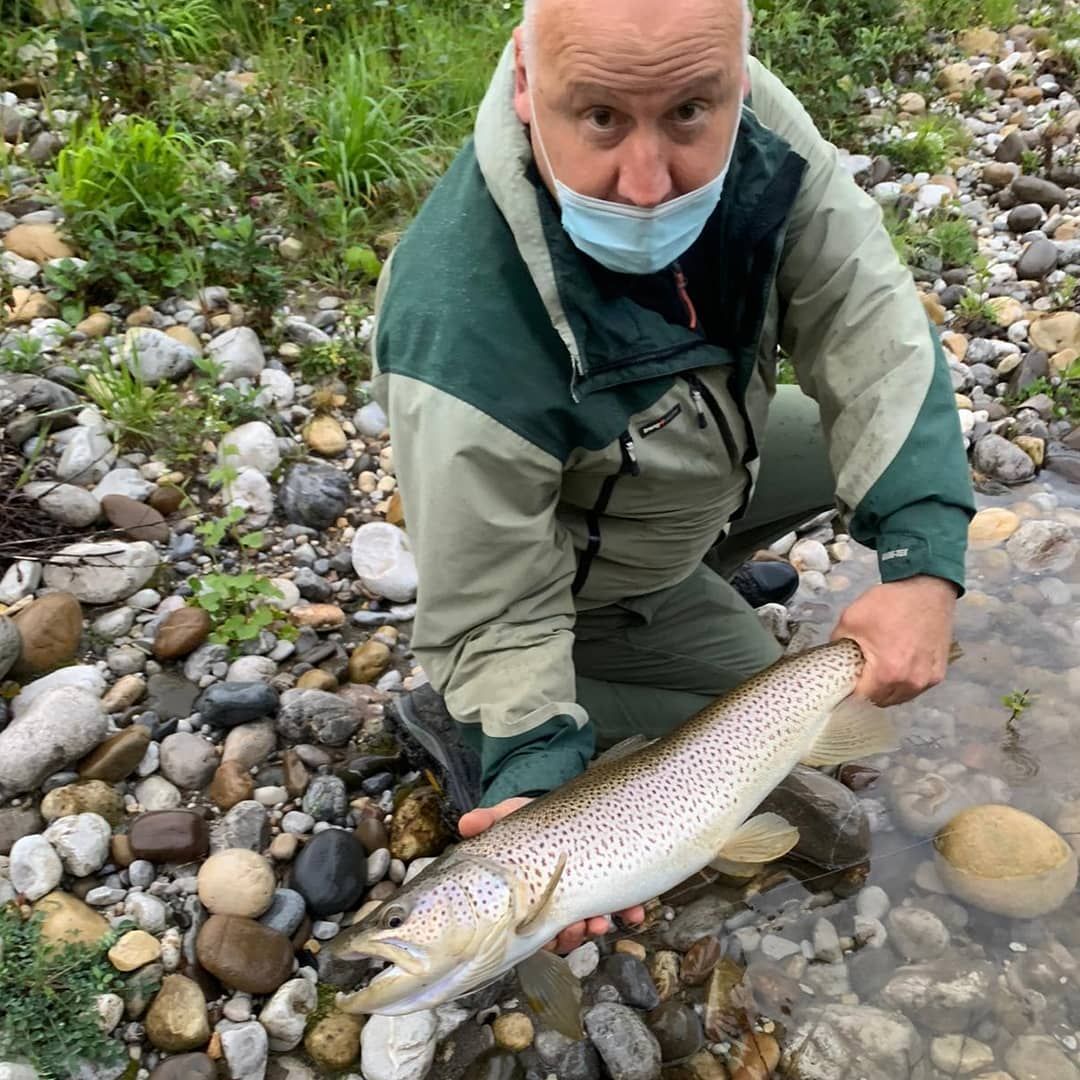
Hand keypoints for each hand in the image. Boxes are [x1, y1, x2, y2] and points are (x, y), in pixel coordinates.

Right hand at [459, 796, 645, 954]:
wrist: (578, 805)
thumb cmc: (539, 818)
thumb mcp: (514, 817)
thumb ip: (492, 821)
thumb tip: (466, 823)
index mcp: (532, 891)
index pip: (530, 925)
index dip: (537, 936)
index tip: (545, 934)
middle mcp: (559, 898)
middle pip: (562, 931)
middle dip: (570, 936)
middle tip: (577, 929)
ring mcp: (588, 892)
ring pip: (592, 924)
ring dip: (596, 928)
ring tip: (602, 922)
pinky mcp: (616, 885)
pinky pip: (625, 906)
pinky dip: (631, 912)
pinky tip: (635, 912)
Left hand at [830, 576, 956, 707]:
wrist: (927, 590)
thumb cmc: (890, 603)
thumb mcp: (851, 619)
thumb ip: (837, 644)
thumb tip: (834, 658)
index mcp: (887, 672)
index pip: (861, 698)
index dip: (850, 691)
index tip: (845, 680)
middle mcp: (911, 682)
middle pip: (881, 701)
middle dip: (868, 690)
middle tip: (861, 672)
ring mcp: (927, 680)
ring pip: (900, 697)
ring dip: (887, 689)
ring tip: (880, 668)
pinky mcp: (938, 674)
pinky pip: (915, 688)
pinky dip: (904, 682)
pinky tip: (898, 665)